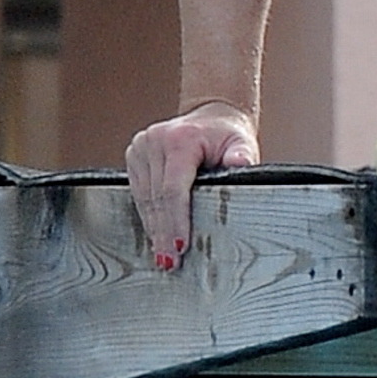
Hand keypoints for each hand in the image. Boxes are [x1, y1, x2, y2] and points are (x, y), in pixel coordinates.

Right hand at [125, 103, 260, 270]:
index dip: (176, 220)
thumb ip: (242, 154)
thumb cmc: (227, 132)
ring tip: (162, 255)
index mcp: (180, 139)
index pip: (173, 189)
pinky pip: (139, 192)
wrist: (211, 115)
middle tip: (170, 262)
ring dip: (154, 228)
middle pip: (157, 198)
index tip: (181, 246)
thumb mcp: (241, 141)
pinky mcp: (134, 155)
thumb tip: (241, 164)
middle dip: (164, 232)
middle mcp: (154, 141)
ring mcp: (140, 147)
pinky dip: (148, 214)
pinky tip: (155, 234)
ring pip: (144, 198)